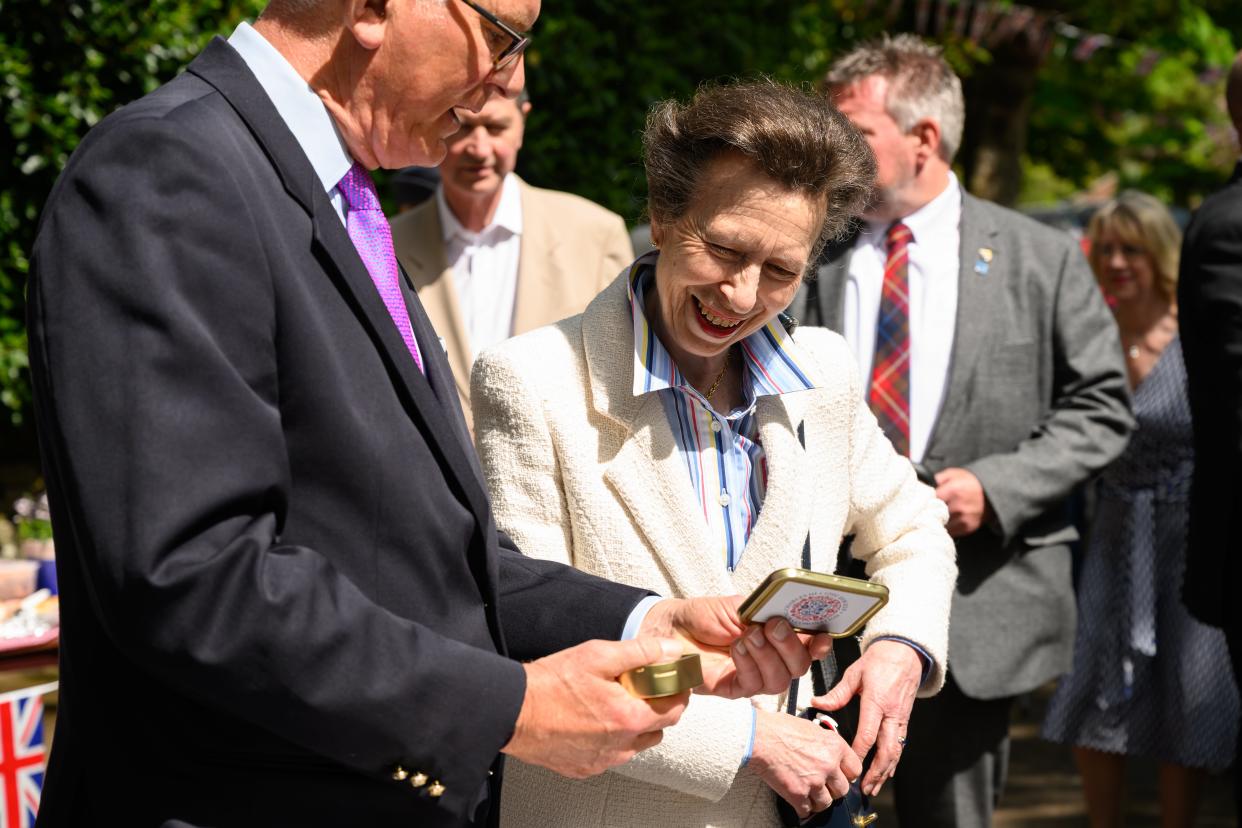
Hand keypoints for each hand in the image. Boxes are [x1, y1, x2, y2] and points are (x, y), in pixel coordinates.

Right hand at [502, 637, 688, 777]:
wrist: (512, 711)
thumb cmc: (552, 682)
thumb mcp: (598, 655)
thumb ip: (641, 652)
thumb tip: (672, 651)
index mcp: (629, 717)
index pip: (675, 708)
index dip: (676, 689)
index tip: (668, 677)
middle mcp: (621, 745)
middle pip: (660, 728)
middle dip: (658, 705)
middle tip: (641, 685)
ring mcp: (603, 760)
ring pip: (637, 743)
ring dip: (636, 723)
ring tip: (615, 700)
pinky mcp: (585, 768)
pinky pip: (612, 755)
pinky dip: (613, 738)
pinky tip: (595, 719)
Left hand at [640, 597, 832, 698]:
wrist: (673, 626)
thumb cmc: (706, 615)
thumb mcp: (739, 605)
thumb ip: (765, 609)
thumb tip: (789, 612)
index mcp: (778, 637)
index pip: (809, 646)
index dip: (820, 644)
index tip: (821, 635)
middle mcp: (772, 659)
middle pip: (799, 667)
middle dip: (790, 646)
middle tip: (773, 627)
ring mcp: (754, 676)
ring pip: (779, 680)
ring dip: (766, 655)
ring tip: (747, 635)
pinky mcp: (734, 689)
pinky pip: (752, 685)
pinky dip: (747, 665)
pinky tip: (736, 649)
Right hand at [751, 709, 861, 819]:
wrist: (758, 736)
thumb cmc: (779, 728)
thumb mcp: (811, 728)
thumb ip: (825, 743)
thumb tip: (830, 753)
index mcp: (834, 746)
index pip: (855, 769)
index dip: (847, 774)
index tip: (840, 776)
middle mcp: (828, 765)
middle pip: (842, 789)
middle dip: (832, 789)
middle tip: (822, 785)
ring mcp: (814, 781)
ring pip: (826, 803)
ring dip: (818, 800)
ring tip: (809, 795)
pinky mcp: (798, 793)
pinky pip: (807, 810)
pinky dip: (802, 807)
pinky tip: (798, 800)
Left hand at [812, 639, 922, 795]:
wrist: (906, 653)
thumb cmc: (880, 661)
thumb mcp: (855, 672)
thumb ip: (837, 693)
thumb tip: (817, 703)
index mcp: (877, 701)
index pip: (868, 734)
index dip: (858, 753)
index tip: (848, 766)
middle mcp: (892, 714)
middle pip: (886, 750)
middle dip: (876, 772)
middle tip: (864, 788)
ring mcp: (901, 718)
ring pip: (896, 752)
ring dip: (885, 772)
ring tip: (874, 787)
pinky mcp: (905, 720)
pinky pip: (900, 745)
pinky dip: (893, 762)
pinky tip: (886, 773)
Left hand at [933, 467, 990, 536]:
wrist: (990, 496)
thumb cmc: (970, 483)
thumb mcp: (955, 474)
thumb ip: (939, 478)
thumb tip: (926, 484)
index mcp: (954, 490)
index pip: (931, 499)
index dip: (926, 500)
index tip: (924, 500)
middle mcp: (958, 506)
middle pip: (935, 512)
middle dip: (931, 510)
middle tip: (930, 508)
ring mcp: (963, 519)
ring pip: (941, 523)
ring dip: (938, 520)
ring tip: (939, 514)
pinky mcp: (967, 528)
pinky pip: (950, 530)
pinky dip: (947, 526)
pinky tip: (948, 520)